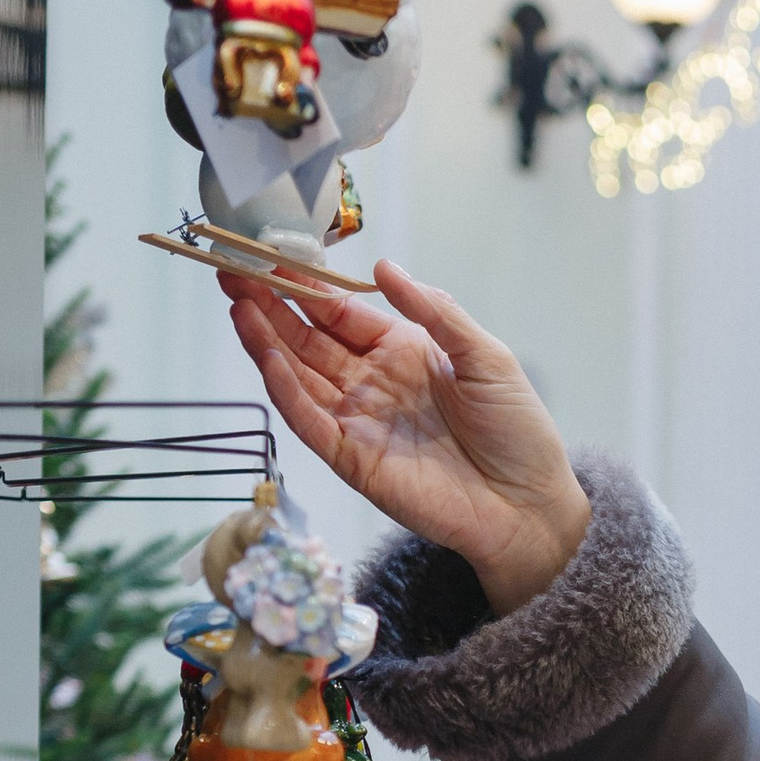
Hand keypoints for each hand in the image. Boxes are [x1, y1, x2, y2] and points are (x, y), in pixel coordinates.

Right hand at [221, 260, 590, 613]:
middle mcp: (371, 383)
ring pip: (297, 376)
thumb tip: (383, 268)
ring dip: (265, 341)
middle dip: (268, 305)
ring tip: (237, 304)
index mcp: (401, 351)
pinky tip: (266, 358)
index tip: (269, 255)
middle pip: (306, 339)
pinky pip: (310, 421)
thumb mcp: (484, 355)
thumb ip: (435, 311)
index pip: (339, 312)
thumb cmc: (516, 431)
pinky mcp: (352, 460)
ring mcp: (358, 421)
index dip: (305, 285)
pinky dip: (285, 391)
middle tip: (231, 271)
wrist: (529, 505)